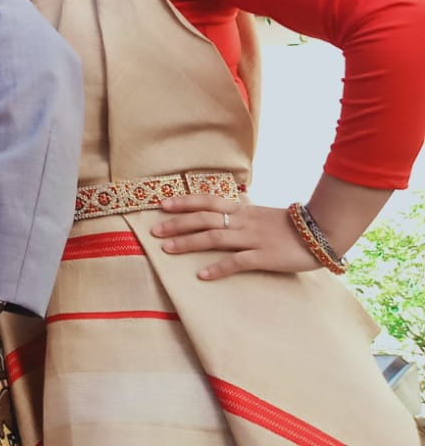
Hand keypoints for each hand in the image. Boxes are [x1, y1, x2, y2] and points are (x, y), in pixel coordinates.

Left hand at [151, 195, 319, 279]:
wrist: (323, 231)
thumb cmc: (292, 226)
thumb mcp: (263, 215)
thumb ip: (243, 215)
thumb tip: (224, 214)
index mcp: (243, 210)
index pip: (207, 201)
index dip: (184, 202)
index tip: (162, 204)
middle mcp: (243, 221)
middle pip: (204, 218)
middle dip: (177, 224)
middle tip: (154, 230)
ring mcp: (253, 238)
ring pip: (214, 237)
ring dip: (188, 243)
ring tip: (166, 249)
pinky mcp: (265, 257)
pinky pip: (237, 262)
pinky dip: (218, 268)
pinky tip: (202, 275)